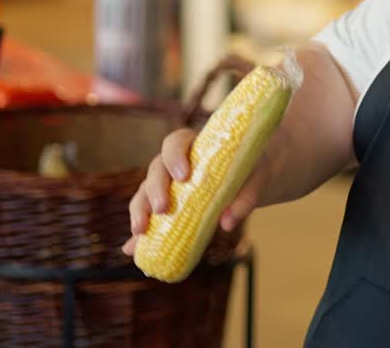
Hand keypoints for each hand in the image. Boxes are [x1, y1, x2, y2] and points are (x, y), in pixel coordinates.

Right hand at [120, 128, 272, 255]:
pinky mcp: (167, 205)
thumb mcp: (256, 178)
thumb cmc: (251, 170)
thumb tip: (226, 223)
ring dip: (140, 210)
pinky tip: (134, 248)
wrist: (250, 176)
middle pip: (156, 169)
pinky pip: (149, 216)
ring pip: (145, 192)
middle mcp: (175, 162)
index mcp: (194, 145)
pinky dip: (140, 233)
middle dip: (155, 189)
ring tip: (140, 231)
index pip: (176, 142)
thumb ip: (245, 197)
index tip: (182, 176)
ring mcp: (167, 183)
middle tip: (162, 208)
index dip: (175, 156)